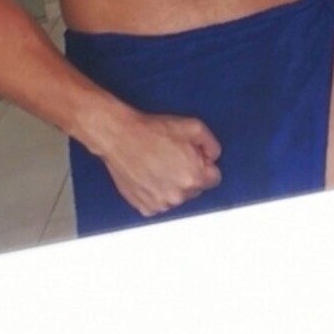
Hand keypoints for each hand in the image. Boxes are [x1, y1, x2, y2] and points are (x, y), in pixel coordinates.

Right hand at [101, 112, 221, 217]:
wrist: (119, 137)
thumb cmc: (150, 132)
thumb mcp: (193, 126)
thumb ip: (211, 144)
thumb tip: (213, 156)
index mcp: (194, 177)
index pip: (213, 179)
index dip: (203, 164)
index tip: (191, 157)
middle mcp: (178, 196)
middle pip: (195, 189)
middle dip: (188, 175)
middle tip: (172, 158)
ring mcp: (160, 204)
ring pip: (177, 197)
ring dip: (172, 185)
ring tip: (157, 165)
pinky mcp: (144, 207)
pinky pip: (159, 204)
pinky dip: (156, 193)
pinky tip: (149, 176)